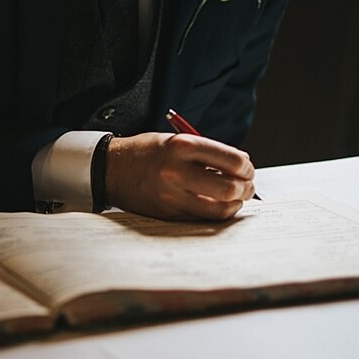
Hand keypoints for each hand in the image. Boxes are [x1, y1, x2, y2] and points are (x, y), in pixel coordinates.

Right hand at [105, 132, 254, 219]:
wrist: (111, 169)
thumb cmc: (147, 153)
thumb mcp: (177, 141)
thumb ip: (207, 153)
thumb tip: (241, 169)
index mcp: (182, 147)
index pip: (233, 161)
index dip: (247, 167)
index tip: (247, 169)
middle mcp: (177, 172)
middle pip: (230, 188)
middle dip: (246, 188)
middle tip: (246, 186)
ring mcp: (171, 196)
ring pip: (220, 209)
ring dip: (235, 204)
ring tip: (235, 197)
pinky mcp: (167, 213)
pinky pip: (203, 218)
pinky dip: (217, 212)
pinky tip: (217, 205)